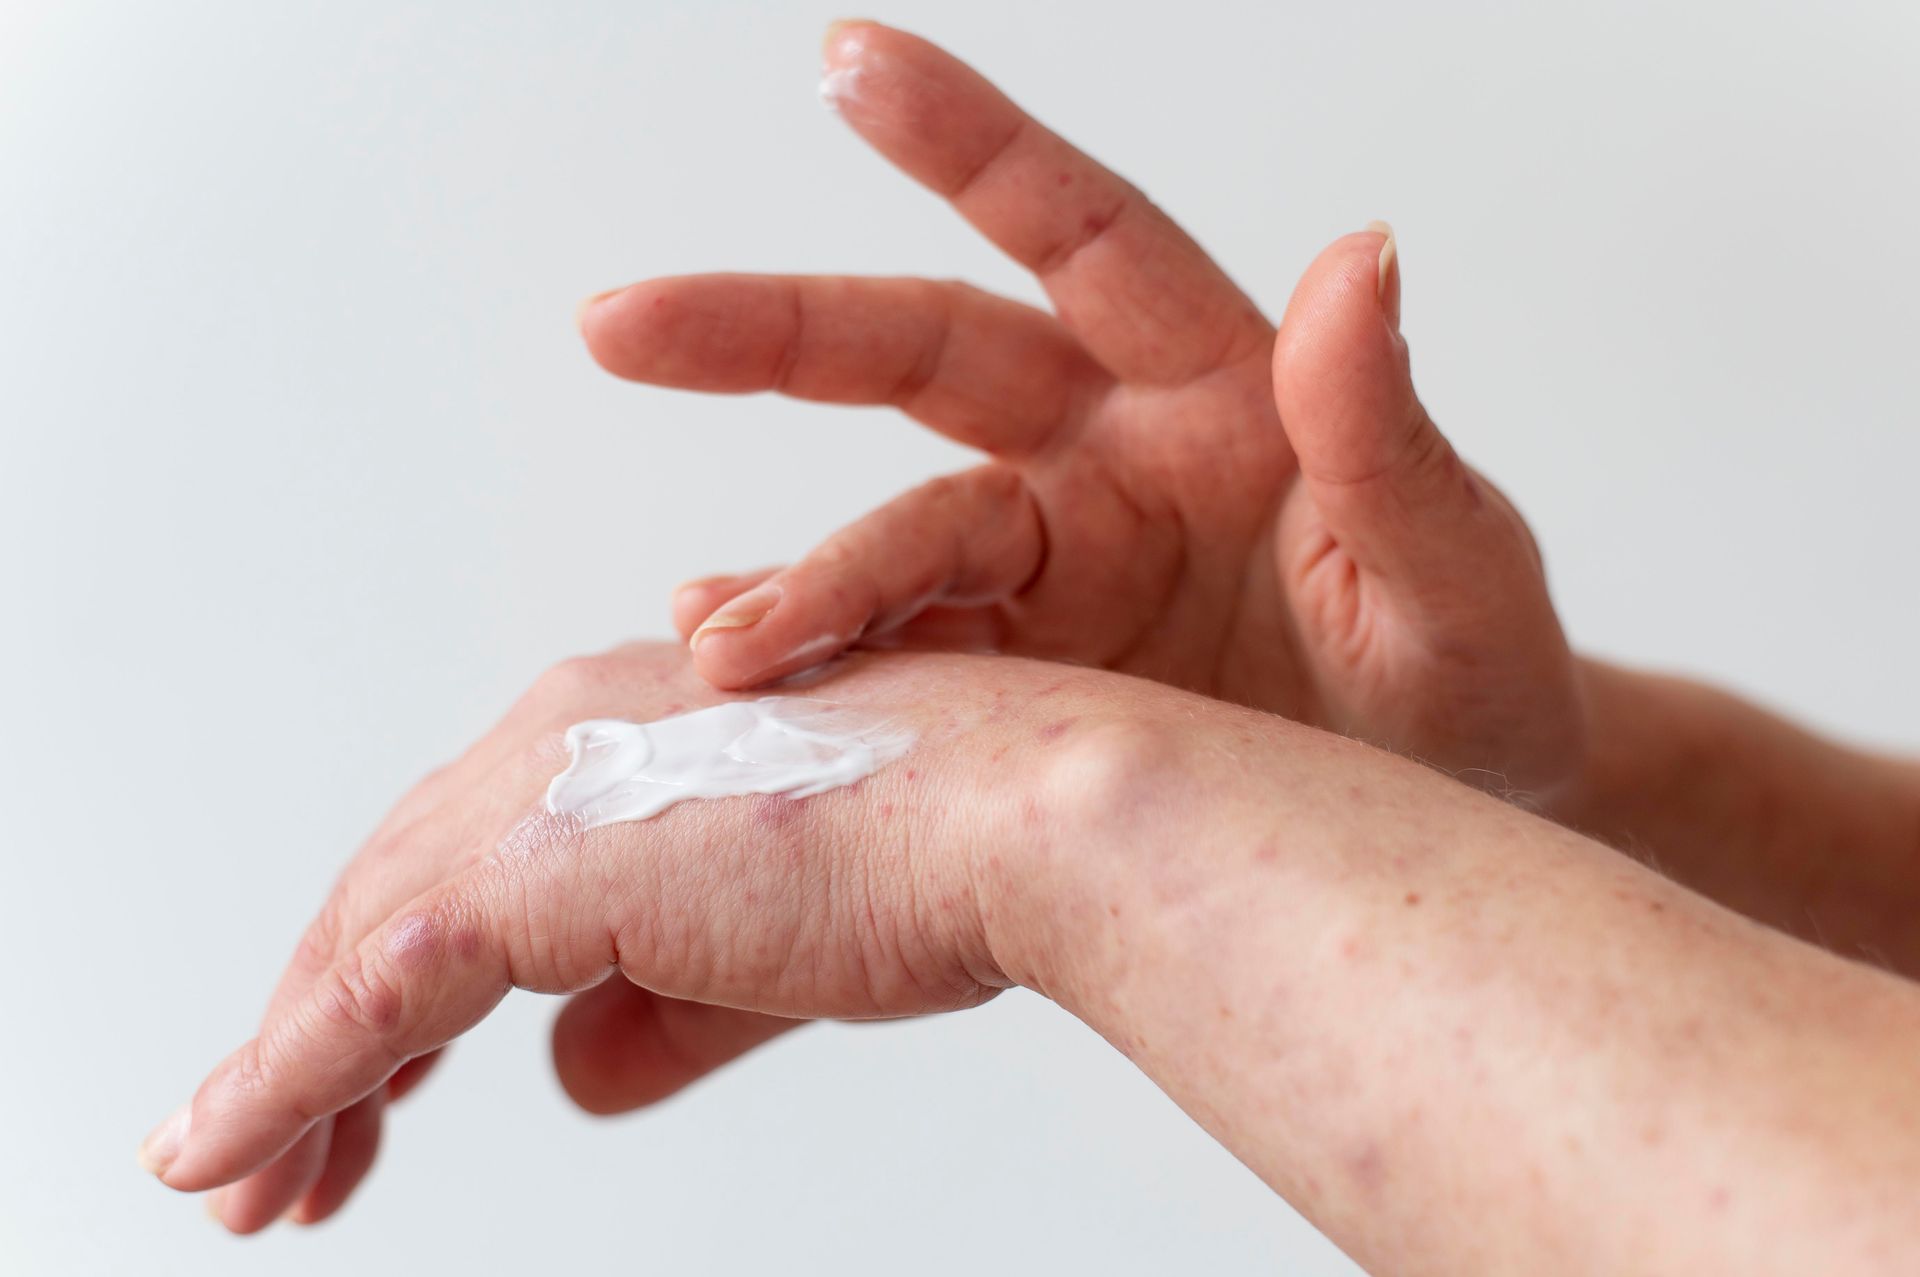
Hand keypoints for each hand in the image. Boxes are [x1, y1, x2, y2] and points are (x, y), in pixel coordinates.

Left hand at [140, 643, 1097, 1230]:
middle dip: (324, 1038)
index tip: (367, 1093)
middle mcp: (558, 739)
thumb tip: (570, 1073)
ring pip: (361, 947)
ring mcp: (540, 795)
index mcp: (620, 731)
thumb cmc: (942, 859)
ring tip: (247, 1188)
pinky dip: (284, 1081)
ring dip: (290, 1077)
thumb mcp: (769, 951)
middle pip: (388, 898)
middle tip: (280, 1161)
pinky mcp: (537, 870)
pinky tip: (232, 1156)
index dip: (399, 985)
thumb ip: (658, 1011)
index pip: (463, 860)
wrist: (1022, 817)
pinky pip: (372, 996)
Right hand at [579, 21, 1580, 795]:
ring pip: (893, 534)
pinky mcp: (1021, 672)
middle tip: (625, 322)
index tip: (850, 60)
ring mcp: (1054, 566)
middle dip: (773, 333)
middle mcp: (1107, 453)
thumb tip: (1359, 260)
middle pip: (919, 354)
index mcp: (1214, 385)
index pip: (1079, 232)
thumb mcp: (1457, 566)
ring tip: (722, 637)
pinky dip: (823, 659)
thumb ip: (1390, 434)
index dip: (969, 147)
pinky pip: (899, 649)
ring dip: (802, 578)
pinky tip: (740, 674)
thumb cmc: (1469, 678)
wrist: (1441, 819)